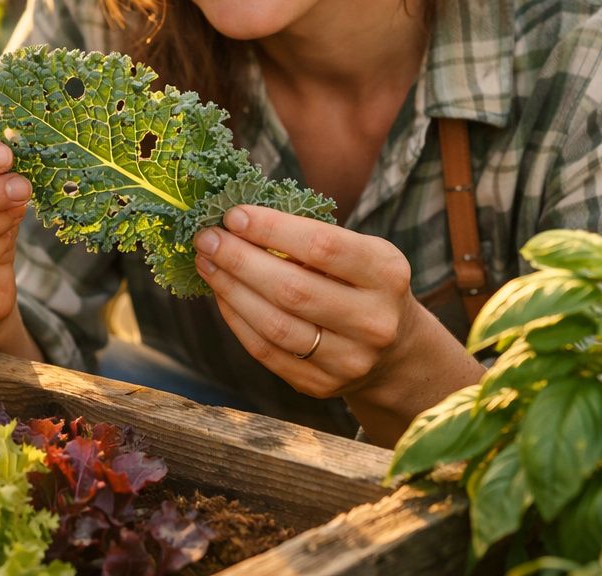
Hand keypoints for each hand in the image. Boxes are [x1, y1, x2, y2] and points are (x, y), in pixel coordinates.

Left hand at [192, 205, 418, 397]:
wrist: (395, 351)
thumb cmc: (363, 284)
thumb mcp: (358, 252)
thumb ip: (310, 238)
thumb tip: (237, 222)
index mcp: (386, 274)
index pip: (322, 246)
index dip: (272, 229)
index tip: (233, 215)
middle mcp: (373, 321)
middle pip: (293, 289)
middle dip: (240, 260)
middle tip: (206, 238)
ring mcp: (349, 360)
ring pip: (275, 325)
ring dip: (231, 290)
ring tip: (207, 263)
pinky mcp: (321, 385)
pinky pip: (266, 351)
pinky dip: (237, 318)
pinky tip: (221, 293)